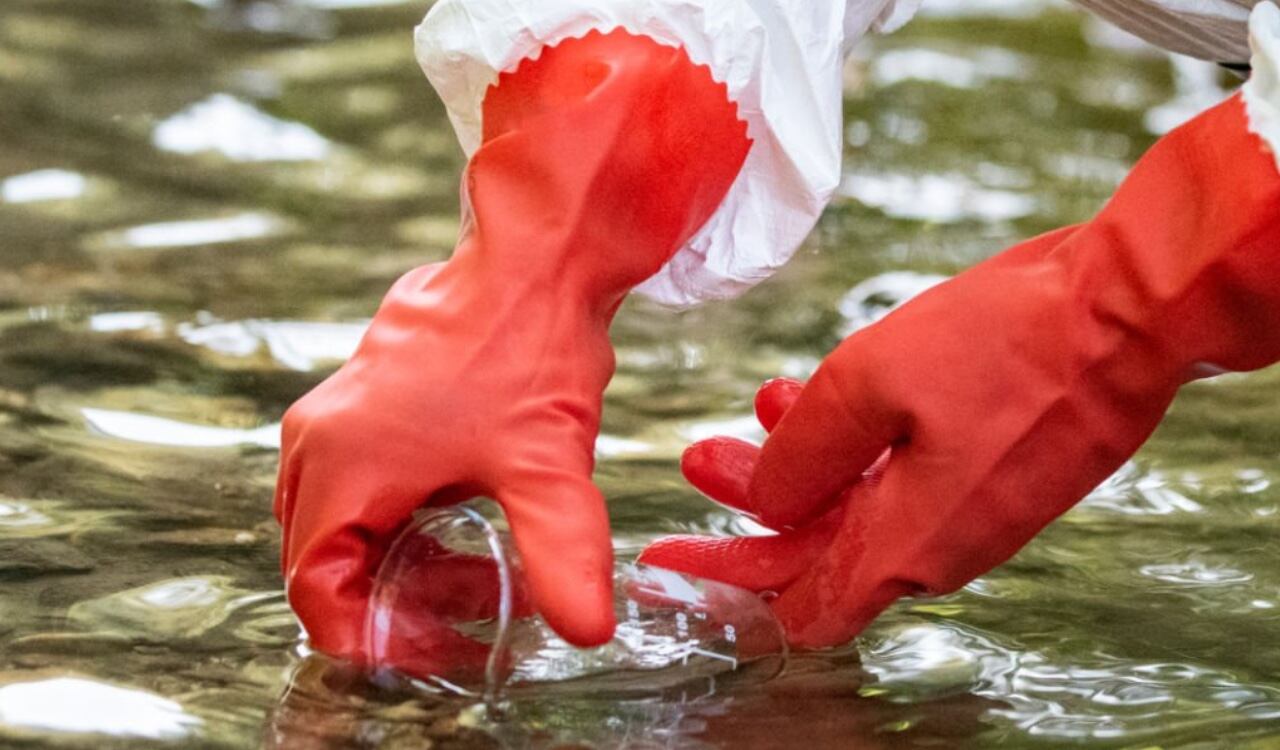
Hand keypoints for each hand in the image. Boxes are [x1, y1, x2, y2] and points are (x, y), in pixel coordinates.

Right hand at [274, 29, 749, 667]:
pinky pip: (361, 487)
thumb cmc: (528, 348)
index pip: (314, 589)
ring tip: (482, 579)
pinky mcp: (365, 403)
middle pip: (326, 560)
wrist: (533, 259)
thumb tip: (585, 629)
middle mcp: (319, 442)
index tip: (433, 652)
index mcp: (340, 464)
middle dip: (392, 603)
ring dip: (403, 563)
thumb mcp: (547, 465)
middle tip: (467, 621)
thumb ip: (561, 554)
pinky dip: (404, 522)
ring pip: (345, 524)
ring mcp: (337, 416)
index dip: (370, 636)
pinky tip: (468, 527)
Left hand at [644, 91, 1279, 647]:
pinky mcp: (993, 471)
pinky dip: (854, 446)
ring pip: (858, 507)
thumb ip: (800, 458)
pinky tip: (824, 392)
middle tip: (702, 457)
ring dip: (803, 464)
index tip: (674, 555)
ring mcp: (970, 510)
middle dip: (753, 503)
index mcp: (905, 547)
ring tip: (761, 406)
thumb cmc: (1007, 344)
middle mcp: (938, 547)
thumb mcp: (867, 387)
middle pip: (818, 552)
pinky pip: (903, 478)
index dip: (728, 583)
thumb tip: (761, 506)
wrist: (1128, 311)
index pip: (797, 606)